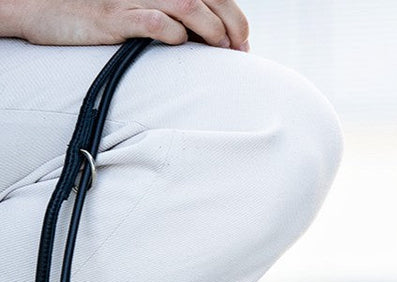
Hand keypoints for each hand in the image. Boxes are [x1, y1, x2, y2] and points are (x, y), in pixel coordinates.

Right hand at [1, 0, 249, 49]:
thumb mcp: (142, 9)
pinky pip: (155, 22)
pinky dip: (174, 34)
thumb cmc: (101, 15)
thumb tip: (218, 41)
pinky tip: (178, 43)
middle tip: (235, 51)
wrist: (44, 11)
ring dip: (211, 30)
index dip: (236, 18)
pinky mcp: (114, 17)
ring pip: (189, 5)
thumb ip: (177, 17)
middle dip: (232, 26)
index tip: (241, 44)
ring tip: (216, 49)